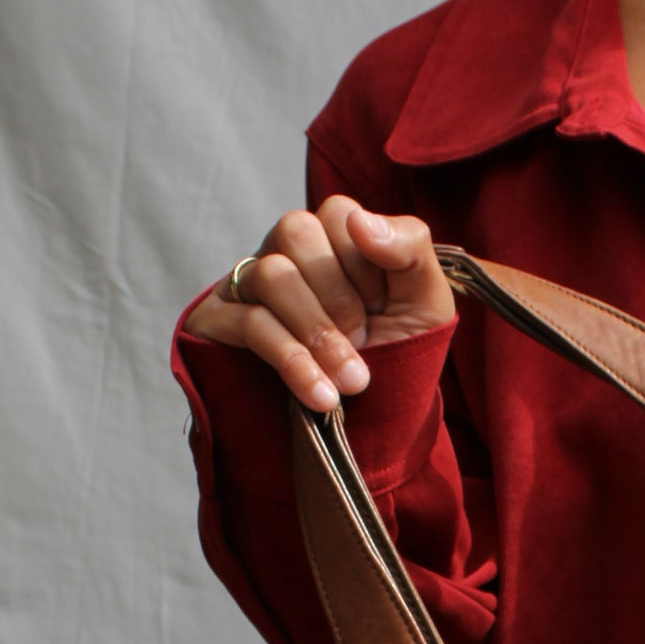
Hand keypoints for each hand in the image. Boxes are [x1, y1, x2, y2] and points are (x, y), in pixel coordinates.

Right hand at [186, 196, 454, 410]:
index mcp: (329, 239)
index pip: (336, 212)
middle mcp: (282, 252)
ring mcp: (245, 286)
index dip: (366, 263)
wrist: (373, 432)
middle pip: (295, 230)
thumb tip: (360, 221)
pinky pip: (250, 323)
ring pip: (272, 274)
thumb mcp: (426, 305)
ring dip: (319, 333)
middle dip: (340, 297)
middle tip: (367, 343)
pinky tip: (322, 396)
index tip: (382, 308)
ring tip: (352, 382)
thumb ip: (410, 248)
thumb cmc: (397, 360)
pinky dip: (294, 361)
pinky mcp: (218, 324)